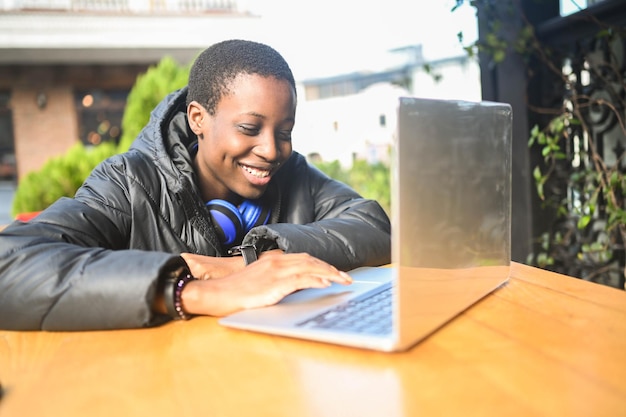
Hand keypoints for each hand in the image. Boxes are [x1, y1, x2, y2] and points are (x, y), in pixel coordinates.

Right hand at [180, 251, 352, 316]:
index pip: (304, 258)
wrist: (216, 293)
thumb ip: (276, 281)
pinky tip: (326, 284)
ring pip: (309, 268)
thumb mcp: (259, 282)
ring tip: (344, 280)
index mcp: (274, 260)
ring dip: (330, 274)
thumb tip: (296, 287)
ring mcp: (275, 272)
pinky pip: (300, 280)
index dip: (322, 264)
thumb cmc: (235, 291)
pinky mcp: (273, 284)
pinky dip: (315, 280)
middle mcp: (276, 262)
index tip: (335, 272)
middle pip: (311, 261)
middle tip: (347, 278)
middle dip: (331, 268)